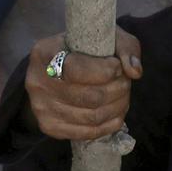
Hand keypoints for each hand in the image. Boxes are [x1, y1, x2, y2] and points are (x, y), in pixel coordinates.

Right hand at [22, 28, 137, 142]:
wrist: (59, 67)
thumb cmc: (84, 49)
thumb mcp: (105, 37)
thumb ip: (125, 48)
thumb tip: (134, 72)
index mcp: (44, 53)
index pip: (78, 70)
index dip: (106, 71)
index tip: (118, 67)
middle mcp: (36, 81)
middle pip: (89, 97)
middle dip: (117, 90)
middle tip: (125, 83)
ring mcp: (40, 107)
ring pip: (91, 117)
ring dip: (117, 107)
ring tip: (123, 97)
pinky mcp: (48, 126)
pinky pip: (86, 133)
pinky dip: (108, 125)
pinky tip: (116, 114)